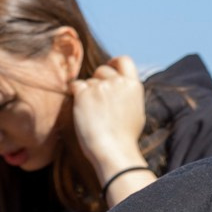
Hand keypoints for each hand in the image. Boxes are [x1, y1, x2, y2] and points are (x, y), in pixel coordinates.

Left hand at [70, 55, 147, 194]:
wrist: (114, 151)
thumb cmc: (125, 138)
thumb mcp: (136, 112)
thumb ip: (128, 94)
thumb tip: (121, 85)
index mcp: (134, 86)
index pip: (124, 61)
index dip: (114, 62)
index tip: (108, 67)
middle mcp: (118, 82)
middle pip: (102, 70)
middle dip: (97, 80)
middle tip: (95, 99)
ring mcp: (101, 87)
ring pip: (88, 81)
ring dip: (87, 94)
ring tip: (93, 115)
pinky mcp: (84, 94)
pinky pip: (75, 86)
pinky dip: (75, 94)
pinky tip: (80, 108)